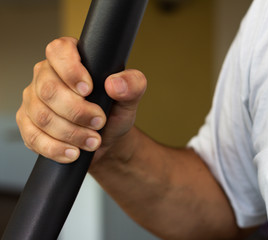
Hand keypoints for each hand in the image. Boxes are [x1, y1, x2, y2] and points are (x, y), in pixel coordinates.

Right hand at [16, 37, 146, 163]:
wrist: (103, 140)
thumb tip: (115, 83)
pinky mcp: (28, 124)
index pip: (59, 51)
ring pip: (42, 116)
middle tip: (99, 122)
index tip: (88, 90)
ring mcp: (34, 100)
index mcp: (70, 59)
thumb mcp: (130, 99)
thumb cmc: (113, 113)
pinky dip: (56, 148)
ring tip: (93, 141)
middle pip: (49, 89)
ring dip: (71, 133)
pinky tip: (73, 152)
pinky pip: (33, 137)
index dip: (71, 70)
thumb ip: (133, 85)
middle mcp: (47, 76)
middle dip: (77, 111)